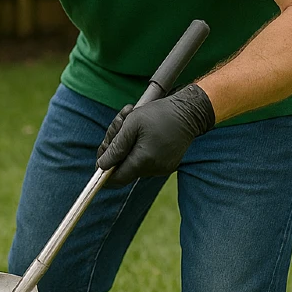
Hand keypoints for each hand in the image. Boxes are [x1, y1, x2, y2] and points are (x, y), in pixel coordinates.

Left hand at [96, 84, 215, 187]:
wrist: (190, 112)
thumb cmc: (159, 114)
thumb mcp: (132, 123)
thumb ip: (116, 146)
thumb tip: (101, 166)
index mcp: (144, 161)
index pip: (117, 179)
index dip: (104, 171)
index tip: (101, 155)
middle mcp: (154, 170)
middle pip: (124, 168)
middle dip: (116, 149)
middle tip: (118, 124)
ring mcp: (162, 168)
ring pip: (134, 162)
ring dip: (127, 145)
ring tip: (131, 120)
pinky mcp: (167, 164)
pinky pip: (145, 160)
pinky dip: (139, 147)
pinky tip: (142, 130)